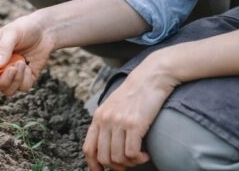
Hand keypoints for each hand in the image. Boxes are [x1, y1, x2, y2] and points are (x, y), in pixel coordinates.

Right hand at [0, 10, 54, 95]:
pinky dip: (27, 79)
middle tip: (13, 68)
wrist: (45, 30)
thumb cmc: (25, 27)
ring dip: (17, 79)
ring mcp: (13, 74)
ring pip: (9, 90)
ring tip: (22, 62)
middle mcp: (0, 67)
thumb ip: (3, 48)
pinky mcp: (26, 78)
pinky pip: (23, 87)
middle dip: (5, 81)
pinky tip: (29, 65)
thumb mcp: (12, 33)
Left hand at [83, 52, 179, 170]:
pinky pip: (132, 153)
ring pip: (118, 158)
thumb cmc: (135, 94)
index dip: (93, 166)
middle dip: (116, 167)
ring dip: (131, 163)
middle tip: (128, 164)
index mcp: (98, 117)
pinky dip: (139, 158)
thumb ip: (107, 124)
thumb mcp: (113, 107)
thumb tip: (105, 148)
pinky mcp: (134, 124)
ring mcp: (119, 122)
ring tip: (140, 157)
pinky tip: (146, 153)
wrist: (150, 78)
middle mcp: (105, 120)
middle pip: (103, 157)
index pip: (88, 148)